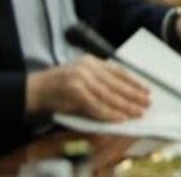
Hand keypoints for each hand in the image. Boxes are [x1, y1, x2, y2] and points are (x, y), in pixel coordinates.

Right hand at [25, 55, 148, 120]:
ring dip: (125, 106)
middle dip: (134, 94)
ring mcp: (81, 79)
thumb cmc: (56, 88)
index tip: (146, 89)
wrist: (32, 90)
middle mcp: (88, 67)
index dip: (133, 81)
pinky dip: (110, 113)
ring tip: (139, 112)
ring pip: (109, 95)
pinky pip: (97, 106)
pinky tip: (120, 118)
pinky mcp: (75, 92)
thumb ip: (98, 82)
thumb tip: (121, 94)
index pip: (117, 71)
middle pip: (116, 83)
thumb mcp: (79, 77)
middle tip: (148, 103)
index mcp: (90, 61)